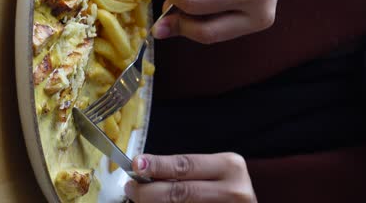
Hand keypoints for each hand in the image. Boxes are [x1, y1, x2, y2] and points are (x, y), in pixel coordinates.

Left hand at [124, 153, 256, 202]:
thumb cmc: (226, 192)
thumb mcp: (214, 173)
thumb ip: (185, 172)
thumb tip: (145, 172)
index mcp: (230, 166)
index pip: (186, 165)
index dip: (158, 165)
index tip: (136, 165)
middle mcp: (234, 190)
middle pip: (180, 192)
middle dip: (149, 192)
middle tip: (131, 189)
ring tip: (140, 200)